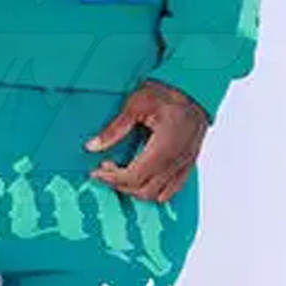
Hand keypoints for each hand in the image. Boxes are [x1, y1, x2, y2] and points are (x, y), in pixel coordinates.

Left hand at [84, 80, 208, 202]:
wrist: (193, 90)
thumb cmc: (167, 93)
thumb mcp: (136, 104)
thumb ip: (115, 128)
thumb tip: (92, 146)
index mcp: (164, 146)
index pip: (134, 176)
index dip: (112, 178)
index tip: (96, 172)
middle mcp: (176, 160)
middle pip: (144, 190)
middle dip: (120, 185)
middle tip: (105, 170)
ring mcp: (184, 165)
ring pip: (157, 195)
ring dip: (135, 191)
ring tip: (121, 174)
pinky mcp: (188, 165)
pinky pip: (172, 191)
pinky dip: (153, 191)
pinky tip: (141, 178)